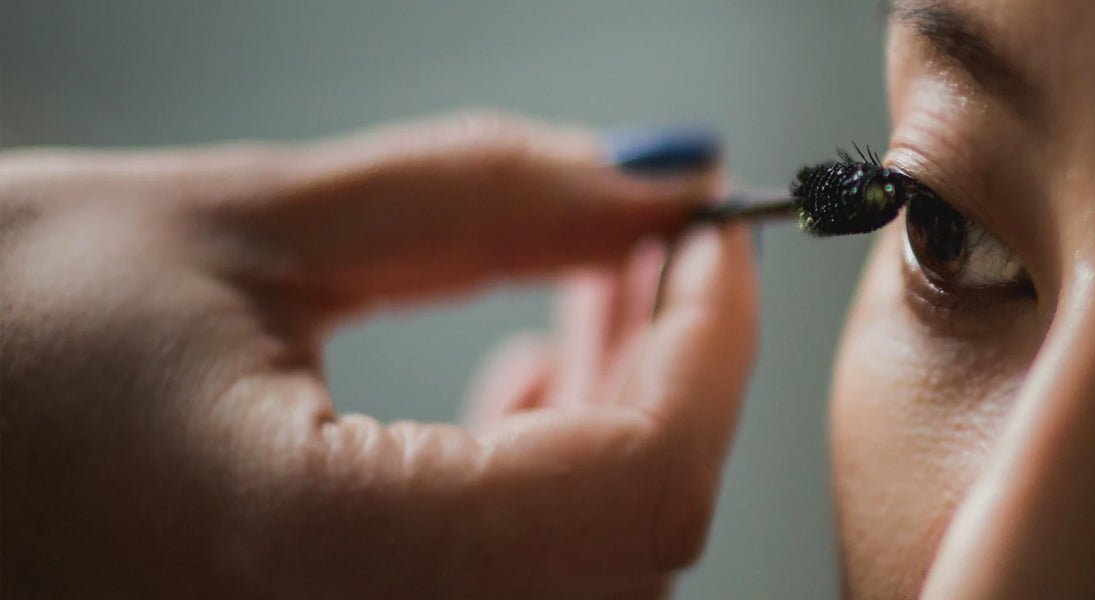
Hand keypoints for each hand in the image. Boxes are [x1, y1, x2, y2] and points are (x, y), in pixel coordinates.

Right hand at [0, 114, 759, 597]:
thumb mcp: (239, 222)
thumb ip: (482, 199)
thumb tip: (658, 186)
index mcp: (309, 556)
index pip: (634, 486)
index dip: (713, 349)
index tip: (714, 241)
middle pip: (627, 544)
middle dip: (675, 376)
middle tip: (654, 248)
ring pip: (581, 578)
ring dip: (623, 425)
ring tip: (588, 295)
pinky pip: (507, 596)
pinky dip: (551, 489)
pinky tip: (520, 388)